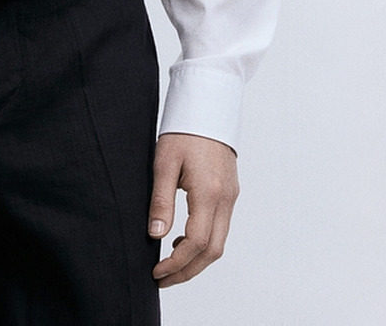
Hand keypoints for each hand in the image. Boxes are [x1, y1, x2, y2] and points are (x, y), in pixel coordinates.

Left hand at [148, 132, 238, 287]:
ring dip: (196, 259)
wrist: (207, 106)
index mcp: (209, 192)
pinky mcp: (230, 192)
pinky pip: (221, 228)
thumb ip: (161, 200)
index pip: (197, 243)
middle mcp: (225, 199)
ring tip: (170, 263)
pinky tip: (183, 239)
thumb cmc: (183, 130)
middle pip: (212, 251)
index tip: (157, 272)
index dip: (177, 263)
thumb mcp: (164, 162)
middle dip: (187, 270)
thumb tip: (155, 235)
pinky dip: (204, 243)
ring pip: (219, 242)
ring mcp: (231, 196)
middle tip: (162, 278)